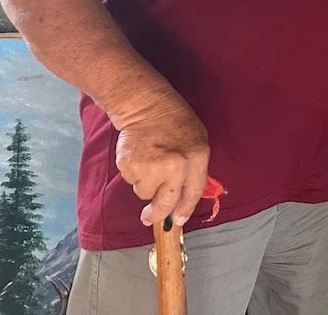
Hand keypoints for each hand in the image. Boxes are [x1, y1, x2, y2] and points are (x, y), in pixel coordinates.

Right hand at [114, 93, 209, 227]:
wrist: (147, 106)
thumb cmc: (175, 123)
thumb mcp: (197, 142)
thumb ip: (194, 169)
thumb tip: (184, 200)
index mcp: (196, 158)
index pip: (193, 193)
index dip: (184, 210)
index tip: (176, 221)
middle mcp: (175, 166)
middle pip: (166, 203)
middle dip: (157, 214)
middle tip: (149, 217)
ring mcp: (151, 167)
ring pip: (144, 193)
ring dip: (145, 183)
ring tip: (149, 160)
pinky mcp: (130, 165)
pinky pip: (131, 181)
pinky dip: (133, 172)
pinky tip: (139, 155)